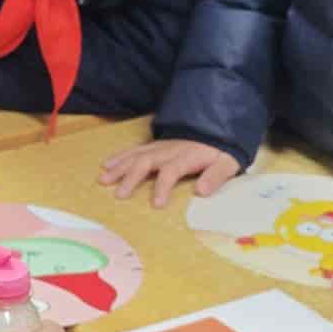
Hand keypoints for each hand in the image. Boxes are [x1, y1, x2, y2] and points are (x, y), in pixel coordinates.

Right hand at [98, 139, 241, 207]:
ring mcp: (160, 146)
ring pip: (136, 154)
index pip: (171, 171)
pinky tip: (107, 163)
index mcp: (187, 156)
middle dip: (132, 177)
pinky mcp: (155, 145)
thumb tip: (201, 191)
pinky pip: (135, 149)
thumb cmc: (221, 151)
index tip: (156, 204)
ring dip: (120, 167)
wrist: (217, 127)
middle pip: (147, 161)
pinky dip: (120, 156)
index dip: (162, 186)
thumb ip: (216, 176)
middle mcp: (170, 150)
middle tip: (119, 195)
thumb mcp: (228, 163)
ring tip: (104, 179)